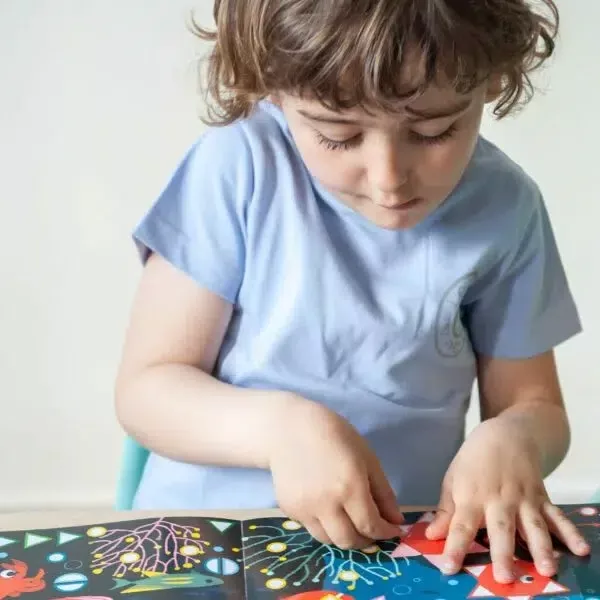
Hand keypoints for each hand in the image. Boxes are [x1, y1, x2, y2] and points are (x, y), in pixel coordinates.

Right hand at [268, 397, 403, 548]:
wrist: (287, 428)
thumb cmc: (333, 434)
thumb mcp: (366, 456)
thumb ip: (383, 492)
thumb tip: (395, 520)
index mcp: (350, 487)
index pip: (371, 526)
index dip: (386, 533)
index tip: (393, 530)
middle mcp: (326, 504)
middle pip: (349, 541)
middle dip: (365, 540)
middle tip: (372, 529)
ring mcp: (304, 509)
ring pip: (328, 540)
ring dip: (343, 536)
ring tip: (350, 521)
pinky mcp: (289, 510)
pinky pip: (311, 527)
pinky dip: (324, 525)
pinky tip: (326, 506)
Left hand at [425, 419, 589, 582]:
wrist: (505, 434)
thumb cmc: (474, 460)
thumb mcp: (453, 479)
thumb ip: (445, 511)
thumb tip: (432, 535)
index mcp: (472, 496)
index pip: (461, 525)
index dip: (454, 547)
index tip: (449, 567)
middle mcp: (498, 499)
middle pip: (500, 528)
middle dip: (502, 553)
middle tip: (504, 577)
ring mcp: (523, 499)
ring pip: (532, 526)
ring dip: (540, 548)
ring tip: (546, 570)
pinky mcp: (541, 497)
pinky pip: (557, 517)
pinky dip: (569, 533)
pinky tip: (580, 549)